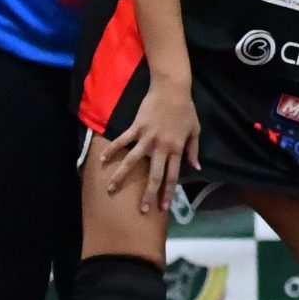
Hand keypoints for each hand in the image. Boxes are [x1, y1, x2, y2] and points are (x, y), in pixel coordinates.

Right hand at [97, 86, 199, 214]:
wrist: (172, 90)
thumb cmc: (185, 110)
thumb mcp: (195, 130)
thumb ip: (193, 150)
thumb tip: (196, 168)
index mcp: (177, 149)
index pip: (172, 175)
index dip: (168, 192)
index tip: (163, 207)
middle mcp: (162, 146)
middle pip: (155, 175)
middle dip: (148, 194)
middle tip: (142, 210)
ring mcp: (147, 137)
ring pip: (133, 161)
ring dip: (122, 176)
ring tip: (111, 189)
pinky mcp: (136, 127)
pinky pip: (122, 140)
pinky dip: (112, 149)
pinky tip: (102, 159)